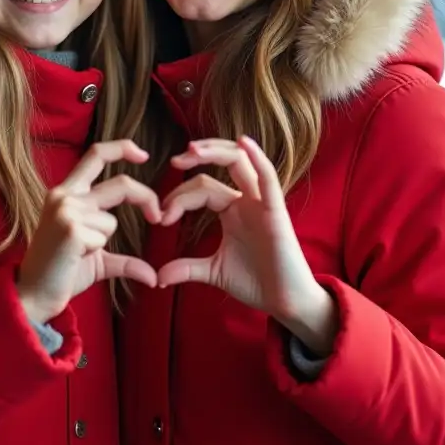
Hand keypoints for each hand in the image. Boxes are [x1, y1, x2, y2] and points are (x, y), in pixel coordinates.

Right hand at [16, 139, 160, 325]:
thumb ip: (125, 257)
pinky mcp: (69, 228)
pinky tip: (74, 257)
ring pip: (111, 221)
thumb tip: (154, 277)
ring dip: (103, 241)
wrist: (34, 295)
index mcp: (68, 193)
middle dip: (146, 199)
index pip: (96, 155)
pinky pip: (103, 237)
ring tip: (77, 253)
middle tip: (158, 217)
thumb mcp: (98, 258)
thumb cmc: (63, 273)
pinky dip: (96, 252)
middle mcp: (64, 195)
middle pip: (121, 184)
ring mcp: (65, 210)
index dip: (123, 148)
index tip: (144, 155)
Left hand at [158, 136, 337, 353]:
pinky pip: (269, 179)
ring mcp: (263, 203)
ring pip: (242, 162)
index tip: (161, 218)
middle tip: (174, 162)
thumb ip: (187, 269)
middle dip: (197, 157)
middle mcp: (248, 200)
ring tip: (192, 150)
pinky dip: (258, 158)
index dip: (179, 198)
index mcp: (233, 209)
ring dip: (217, 151)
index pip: (202, 188)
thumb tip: (158, 277)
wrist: (285, 302)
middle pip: (223, 163)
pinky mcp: (276, 212)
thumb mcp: (214, 272)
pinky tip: (243, 142)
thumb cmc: (257, 282)